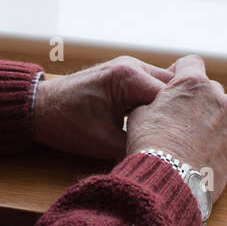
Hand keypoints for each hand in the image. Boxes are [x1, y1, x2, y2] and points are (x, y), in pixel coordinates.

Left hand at [32, 56, 173, 159]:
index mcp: (128, 76)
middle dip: (180, 113)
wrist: (38, 108)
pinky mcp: (125, 76)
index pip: (172, 96)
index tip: (188, 144)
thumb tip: (166, 159)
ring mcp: (129, 68)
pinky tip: (161, 126)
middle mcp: (132, 65)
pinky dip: (159, 105)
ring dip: (170, 109)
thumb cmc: (66, 124)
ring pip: (166, 87)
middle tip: (187, 141)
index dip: (182, 121)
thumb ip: (137, 146)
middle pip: (174, 87)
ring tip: (175, 135)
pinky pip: (152, 88)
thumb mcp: (104, 142)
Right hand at [125, 55, 226, 203]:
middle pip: (208, 88)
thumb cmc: (151, 144)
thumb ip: (155, 100)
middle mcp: (217, 97)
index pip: (191, 62)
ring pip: (218, 113)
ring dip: (206, 120)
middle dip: (195, 97)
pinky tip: (197, 153)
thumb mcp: (141, 112)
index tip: (173, 86)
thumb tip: (158, 104)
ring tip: (186, 139)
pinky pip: (224, 135)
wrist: (171, 180)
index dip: (180, 71)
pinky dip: (214, 140)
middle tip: (177, 116)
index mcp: (192, 83)